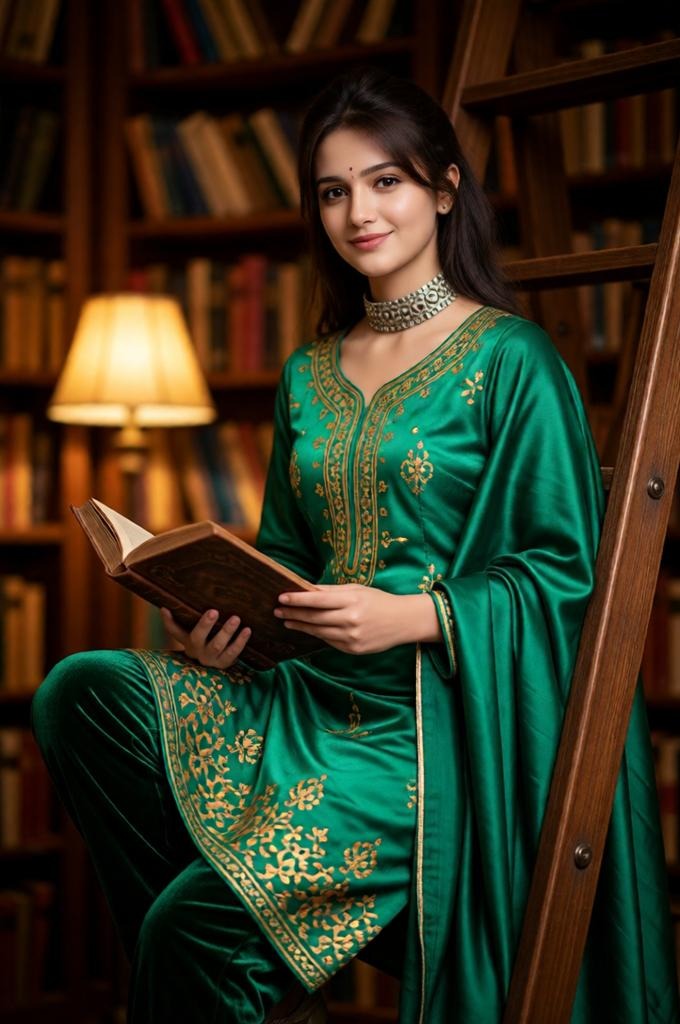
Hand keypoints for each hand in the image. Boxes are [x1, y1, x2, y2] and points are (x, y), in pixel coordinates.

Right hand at [160, 607, 250, 668]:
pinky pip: (233, 653)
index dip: (168, 621)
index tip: (166, 608)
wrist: (217, 664)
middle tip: (213, 611)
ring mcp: (211, 658)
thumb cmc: (204, 641)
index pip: (174, 630)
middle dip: (205, 625)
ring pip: (217, 645)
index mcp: (187, 640)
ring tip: (236, 618)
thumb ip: (179, 621)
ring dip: (226, 631)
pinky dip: (241, 642)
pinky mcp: (225, 663)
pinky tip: (247, 630)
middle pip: (197, 638)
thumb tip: (164, 607)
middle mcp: (197, 651)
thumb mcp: (191, 632)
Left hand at [274, 584, 440, 654]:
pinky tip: (307, 629)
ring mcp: (351, 637)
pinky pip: (329, 641)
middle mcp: (350, 620)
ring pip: (318, 632)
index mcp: (351, 601)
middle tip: (277, 609)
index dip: (297, 599)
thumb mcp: (357, 590)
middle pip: (314, 617)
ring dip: (300, 625)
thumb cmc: (379, 601)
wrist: (404, 622)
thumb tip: (306, 589)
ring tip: (286, 620)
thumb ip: (331, 591)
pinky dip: (316, 634)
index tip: (281, 597)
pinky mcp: (353, 650)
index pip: (317, 600)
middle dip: (293, 613)